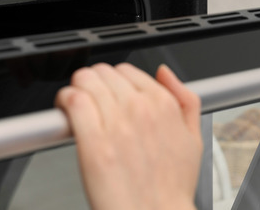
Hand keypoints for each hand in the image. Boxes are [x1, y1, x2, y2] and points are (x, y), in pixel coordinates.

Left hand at [55, 63, 201, 209]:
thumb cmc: (171, 188)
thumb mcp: (194, 140)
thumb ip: (185, 100)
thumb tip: (165, 73)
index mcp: (164, 105)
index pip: (127, 70)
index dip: (114, 80)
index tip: (108, 92)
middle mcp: (140, 109)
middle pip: (104, 73)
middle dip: (94, 82)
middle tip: (91, 99)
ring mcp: (116, 124)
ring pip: (86, 81)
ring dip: (77, 88)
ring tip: (75, 104)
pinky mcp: (93, 142)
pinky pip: (74, 101)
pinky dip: (65, 99)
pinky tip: (65, 109)